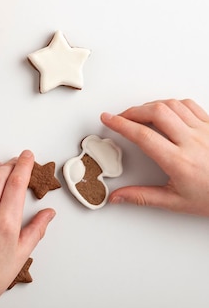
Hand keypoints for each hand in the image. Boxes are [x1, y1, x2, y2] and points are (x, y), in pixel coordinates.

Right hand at [101, 99, 208, 215]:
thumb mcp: (175, 202)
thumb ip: (142, 197)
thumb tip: (118, 197)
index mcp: (179, 162)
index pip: (143, 135)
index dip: (120, 124)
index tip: (108, 119)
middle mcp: (192, 142)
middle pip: (156, 112)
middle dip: (133, 111)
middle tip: (121, 117)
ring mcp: (205, 131)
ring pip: (172, 105)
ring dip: (151, 105)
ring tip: (140, 113)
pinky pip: (190, 105)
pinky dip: (172, 104)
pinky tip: (166, 111)